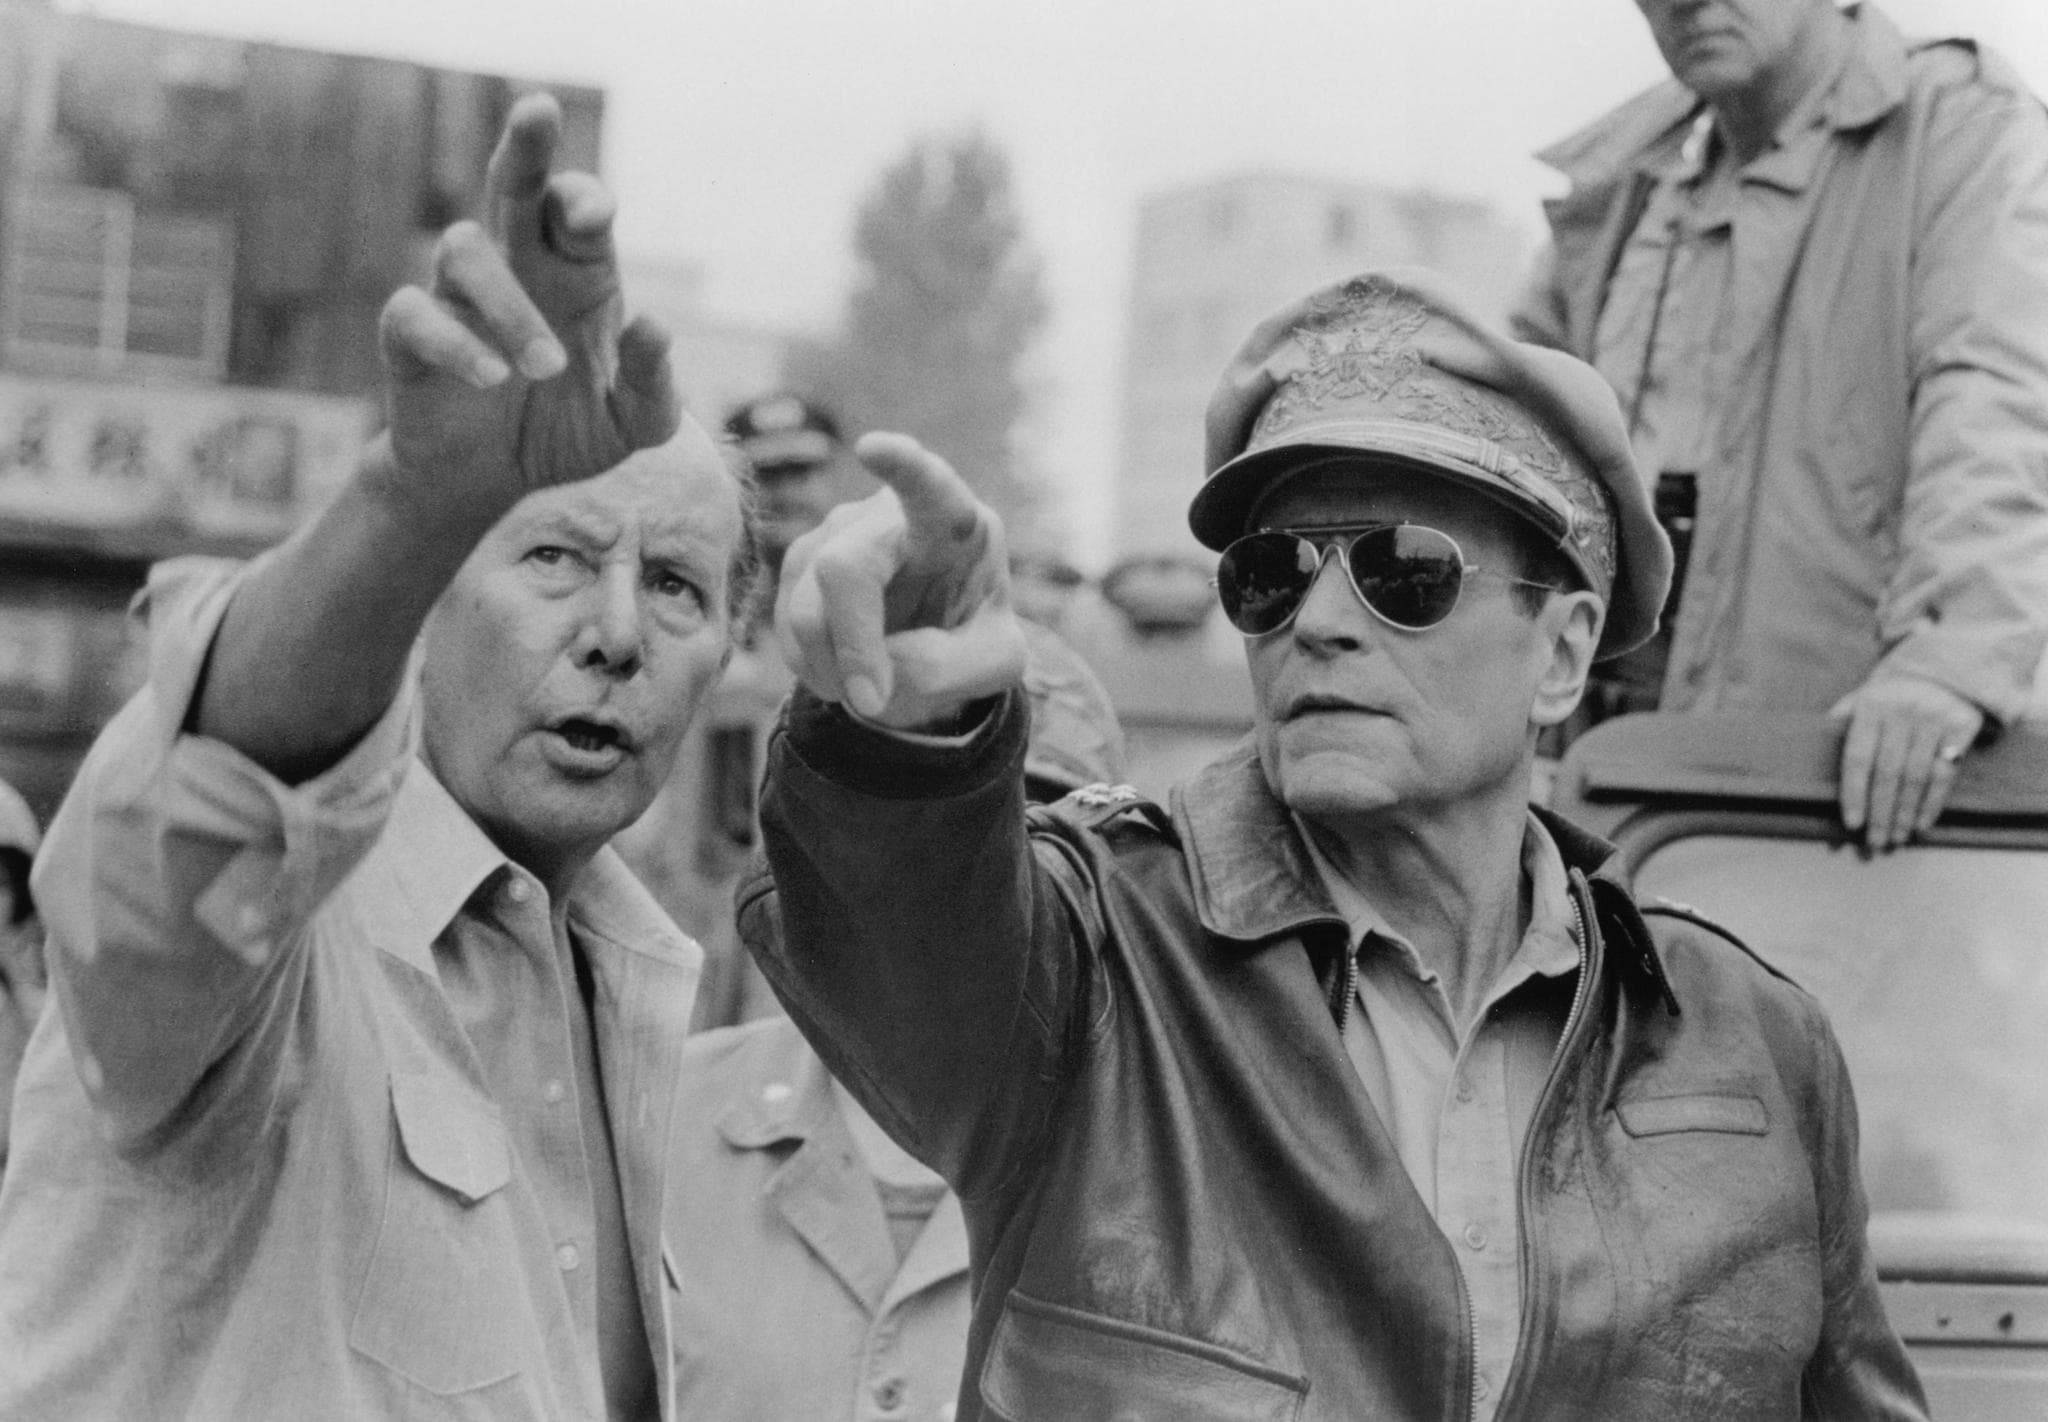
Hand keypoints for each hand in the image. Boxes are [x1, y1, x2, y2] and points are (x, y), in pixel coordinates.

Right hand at [375, 92, 676, 517]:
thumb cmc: (569, 433)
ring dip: (509, 306)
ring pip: (464, 247)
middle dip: (525, 145)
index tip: (595, 218)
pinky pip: (416, 313)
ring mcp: (458, 295)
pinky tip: (492, 379)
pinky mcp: (411, 336)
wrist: (494, 481)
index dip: (584, 201)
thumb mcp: (634, 423)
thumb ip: (654, 382)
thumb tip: (653, 324)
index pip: (577, 210)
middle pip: (513, 184)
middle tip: (539, 109)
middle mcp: (516, 267)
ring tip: (545, 368)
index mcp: (576, 273)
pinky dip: (456, 343)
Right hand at [775, 432, 1026, 729]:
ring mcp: (834, 532)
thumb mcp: (994, 664)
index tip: (874, 448)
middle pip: (843, 569)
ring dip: (832, 668)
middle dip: (851, 646)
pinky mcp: (799, 562)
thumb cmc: (973, 634)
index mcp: (953, 521)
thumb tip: (872, 676)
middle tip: (872, 702)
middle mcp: (887, 513)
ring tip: (869, 687)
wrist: (935, 638)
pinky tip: (841, 668)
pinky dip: (812, 665)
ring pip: (806, 608)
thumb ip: (947, 669)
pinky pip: (785, 625)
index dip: (902, 465)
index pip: (928, 484)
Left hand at [1831, 674, 1983, 851]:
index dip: (1854, 793)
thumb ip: (1842, 719)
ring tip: (1897, 838)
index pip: (1857, 758)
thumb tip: (1811, 744)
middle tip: (1875, 842)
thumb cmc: (1894, 692)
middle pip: (1887, 774)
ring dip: (1905, 813)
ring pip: (1916, 777)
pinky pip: (1946, 774)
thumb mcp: (1864, 696)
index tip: (1852, 823)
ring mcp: (1934, 719)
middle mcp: (1902, 713)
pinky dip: (1933, 802)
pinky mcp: (1961, 727)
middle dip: (1880, 812)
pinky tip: (1922, 823)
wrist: (1946, 667)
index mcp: (1871, 707)